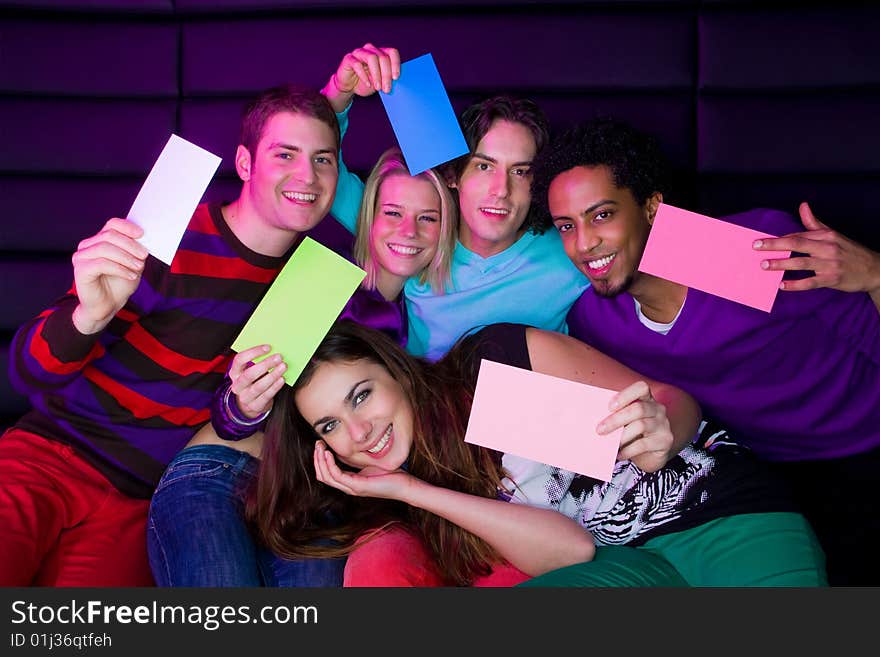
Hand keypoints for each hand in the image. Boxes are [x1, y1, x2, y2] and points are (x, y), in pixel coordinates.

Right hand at [71, 218, 147, 334]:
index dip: (127, 227)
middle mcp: (88, 246)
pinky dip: (119, 268)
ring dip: (126, 257)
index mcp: (100, 240)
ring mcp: (81, 257)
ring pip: (105, 248)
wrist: (108, 306)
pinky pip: (101, 263)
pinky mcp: (81, 270)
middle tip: (144, 255)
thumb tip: (144, 241)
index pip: (112, 224)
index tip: (142, 234)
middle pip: (109, 235)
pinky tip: (131, 275)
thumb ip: (136, 252)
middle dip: (130, 244)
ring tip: (138, 267)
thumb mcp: (133, 265)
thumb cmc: (120, 284)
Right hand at [228, 345, 286, 418]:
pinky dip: (275, 387)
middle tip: (279, 357)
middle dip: (265, 364)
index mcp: (234, 372)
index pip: (239, 360)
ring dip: (272, 375)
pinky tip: (282, 379)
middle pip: (249, 374)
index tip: (268, 347)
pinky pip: (266, 396)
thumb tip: (273, 347)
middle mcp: (237, 385)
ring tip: (283, 367)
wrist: (252, 401)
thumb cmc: (254, 380)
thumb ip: (258, 360)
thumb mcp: (251, 369)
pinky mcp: (255, 405)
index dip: (253, 352)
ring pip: (258, 386)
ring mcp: (245, 397)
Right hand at [313, 440, 412, 499]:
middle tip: (317, 444)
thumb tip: (349, 447)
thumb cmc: (391, 475)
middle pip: (323, 476)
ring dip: (320, 461)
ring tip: (320, 447)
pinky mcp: (358, 487)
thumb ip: (358, 460)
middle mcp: (348, 487)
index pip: (327, 474)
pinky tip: (328, 454)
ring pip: (326, 477)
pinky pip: (337, 476)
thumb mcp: (370, 464)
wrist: (404, 486)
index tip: (320, 444)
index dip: (320, 460)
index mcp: (350, 482)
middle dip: (317, 459)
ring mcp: (352, 488)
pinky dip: (330, 464)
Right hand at [322, 43, 400, 110]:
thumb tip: (397, 82)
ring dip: (376, 74)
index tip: (396, 78)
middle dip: (386, 74)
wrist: (349, 87)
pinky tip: (367, 84)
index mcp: (381, 53)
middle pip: (383, 57)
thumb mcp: (380, 82)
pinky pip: (357, 64)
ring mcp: (359, 53)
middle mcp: (371, 50)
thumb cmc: (367, 83)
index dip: (396, 64)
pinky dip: (364, 76)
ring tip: (377, 87)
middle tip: (386, 89)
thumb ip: (388, 79)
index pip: (392, 52)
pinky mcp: (349, 59)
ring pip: (371, 58)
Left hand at [597, 381, 675, 471]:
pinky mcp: (665, 441)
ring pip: (640, 426)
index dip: (625, 395)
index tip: (609, 406)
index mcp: (647, 399)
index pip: (641, 388)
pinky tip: (619, 454)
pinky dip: (628, 450)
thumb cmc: (633, 433)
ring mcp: (663, 425)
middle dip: (616, 419)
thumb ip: (616, 415)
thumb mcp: (626, 421)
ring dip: (621, 436)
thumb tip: (594, 419)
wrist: (651, 454)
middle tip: (599, 430)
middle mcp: (657, 409)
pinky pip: (644, 445)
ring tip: (610, 444)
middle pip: (638, 409)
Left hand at [753, 202, 879, 295]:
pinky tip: (782, 285)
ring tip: (764, 265)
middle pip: (796, 244)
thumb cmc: (849, 251)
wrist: (874, 269)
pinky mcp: (832, 279)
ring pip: (801, 263)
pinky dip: (795, 284)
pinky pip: (810, 282)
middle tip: (756, 246)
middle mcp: (827, 248)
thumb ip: (814, 223)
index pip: (797, 235)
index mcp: (826, 236)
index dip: (778, 238)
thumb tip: (802, 205)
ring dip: (781, 263)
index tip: (759, 240)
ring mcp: (830, 264)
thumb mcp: (833, 235)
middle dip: (774, 245)